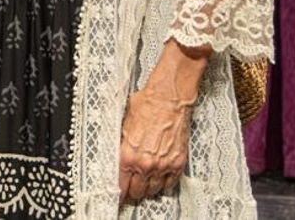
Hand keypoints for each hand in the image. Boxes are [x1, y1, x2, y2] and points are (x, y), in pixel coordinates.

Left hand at [118, 40, 204, 200]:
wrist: (169, 98)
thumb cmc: (146, 105)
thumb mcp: (122, 124)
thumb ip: (120, 145)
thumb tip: (116, 156)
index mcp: (129, 154)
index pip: (121, 185)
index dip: (118, 192)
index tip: (116, 195)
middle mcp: (146, 163)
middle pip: (137, 191)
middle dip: (132, 191)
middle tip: (129, 189)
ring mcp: (164, 165)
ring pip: (153, 190)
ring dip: (147, 189)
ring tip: (142, 185)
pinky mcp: (178, 163)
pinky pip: (170, 183)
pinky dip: (163, 184)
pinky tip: (158, 180)